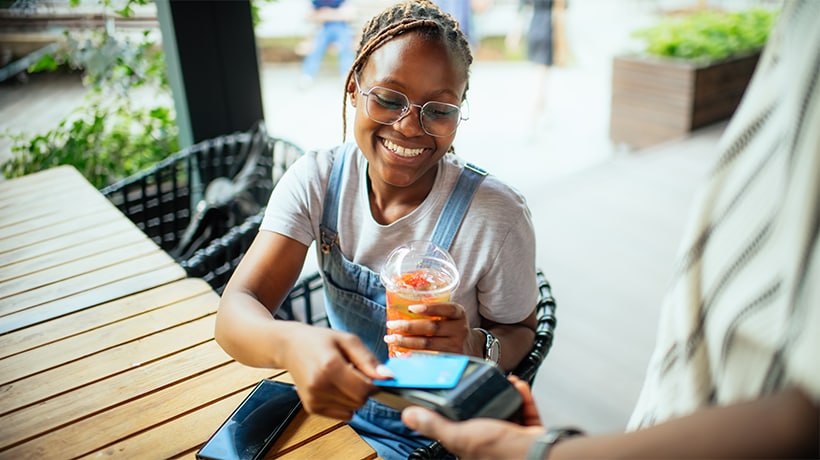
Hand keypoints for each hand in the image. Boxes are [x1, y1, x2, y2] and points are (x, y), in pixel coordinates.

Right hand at [283, 325, 392, 419]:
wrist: (291, 347)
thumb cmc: (322, 340)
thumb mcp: (348, 340)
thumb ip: (368, 360)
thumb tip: (388, 377)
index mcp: (330, 366)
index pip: (364, 389)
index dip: (374, 384)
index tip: (371, 373)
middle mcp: (319, 385)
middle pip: (359, 401)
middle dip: (364, 389)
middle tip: (354, 372)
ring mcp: (313, 399)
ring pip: (352, 409)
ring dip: (353, 396)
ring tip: (342, 377)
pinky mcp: (311, 408)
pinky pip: (342, 414)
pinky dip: (345, 403)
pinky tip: (335, 387)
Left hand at [383, 302, 471, 354]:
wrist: (470, 348)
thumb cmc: (452, 328)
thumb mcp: (450, 316)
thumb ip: (434, 312)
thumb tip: (400, 307)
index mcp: (459, 314)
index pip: (446, 309)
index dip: (429, 308)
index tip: (411, 308)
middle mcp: (460, 329)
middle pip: (433, 327)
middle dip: (409, 326)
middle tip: (391, 325)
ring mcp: (456, 346)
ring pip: (428, 344)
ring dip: (406, 341)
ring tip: (391, 338)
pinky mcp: (450, 359)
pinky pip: (428, 357)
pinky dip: (412, 354)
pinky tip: (400, 352)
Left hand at [402, 376, 543, 458]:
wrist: (540, 454)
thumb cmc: (501, 452)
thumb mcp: (460, 435)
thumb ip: (435, 425)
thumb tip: (410, 416)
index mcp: (471, 446)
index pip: (459, 425)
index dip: (458, 409)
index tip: (457, 389)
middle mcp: (491, 442)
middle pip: (484, 415)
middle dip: (484, 397)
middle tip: (481, 381)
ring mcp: (512, 437)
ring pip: (506, 409)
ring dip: (504, 392)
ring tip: (501, 379)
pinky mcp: (530, 432)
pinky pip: (526, 410)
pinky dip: (522, 396)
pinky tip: (517, 384)